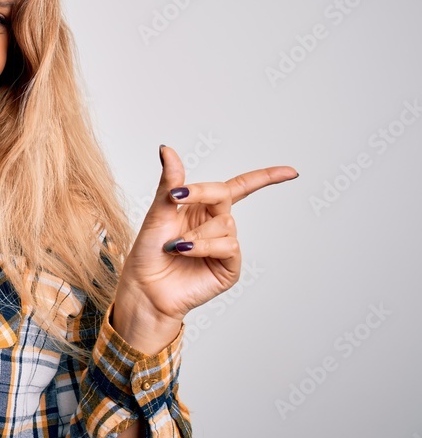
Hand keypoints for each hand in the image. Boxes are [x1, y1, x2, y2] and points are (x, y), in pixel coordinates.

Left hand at [110, 145, 297, 352]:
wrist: (145, 288)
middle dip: (200, 193)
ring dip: (195, 232)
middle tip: (176, 197)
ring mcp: (225, 246)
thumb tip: (167, 149)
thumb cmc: (148, 252)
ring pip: (225, 223)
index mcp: (203, 207)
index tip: (291, 172)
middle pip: (226, 195)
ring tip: (174, 245)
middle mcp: (217, 224)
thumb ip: (170, 181)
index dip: (265, 178)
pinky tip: (184, 251)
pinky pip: (227, 246)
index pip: (239, 187)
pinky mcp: (229, 266)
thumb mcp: (159, 211)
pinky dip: (203, 246)